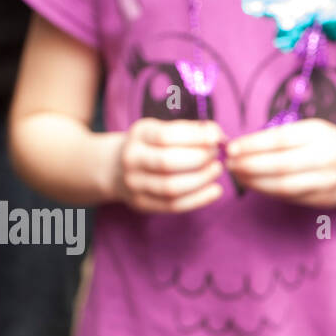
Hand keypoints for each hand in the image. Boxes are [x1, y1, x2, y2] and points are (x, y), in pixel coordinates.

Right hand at [111, 118, 226, 212]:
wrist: (117, 168)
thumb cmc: (152, 146)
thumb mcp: (163, 130)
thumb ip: (190, 131)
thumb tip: (217, 134)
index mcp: (139, 134)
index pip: (165, 136)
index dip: (194, 137)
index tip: (216, 138)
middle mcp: (132, 158)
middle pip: (167, 162)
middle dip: (198, 159)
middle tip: (215, 155)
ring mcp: (135, 183)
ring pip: (171, 187)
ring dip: (201, 180)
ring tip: (216, 170)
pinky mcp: (142, 203)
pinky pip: (174, 205)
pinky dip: (199, 199)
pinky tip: (215, 191)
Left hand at [224, 120, 335, 207]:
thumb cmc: (326, 143)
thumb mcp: (310, 130)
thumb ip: (281, 136)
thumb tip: (242, 146)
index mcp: (319, 134)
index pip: (280, 140)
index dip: (252, 145)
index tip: (232, 148)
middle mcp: (325, 158)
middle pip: (280, 165)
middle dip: (249, 166)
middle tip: (229, 164)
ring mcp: (326, 182)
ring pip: (284, 186)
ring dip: (255, 182)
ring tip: (237, 176)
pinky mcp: (324, 200)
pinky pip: (290, 197)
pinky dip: (268, 191)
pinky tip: (254, 185)